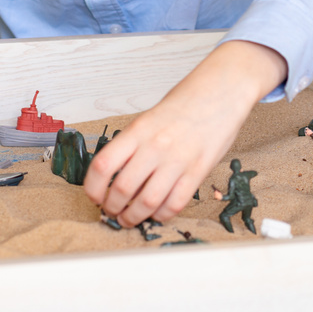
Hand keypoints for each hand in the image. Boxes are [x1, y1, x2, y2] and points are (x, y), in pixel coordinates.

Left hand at [82, 40, 285, 226]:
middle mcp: (155, 146)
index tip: (94, 196)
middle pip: (122, 189)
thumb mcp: (147, 119)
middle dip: (112, 208)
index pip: (103, 165)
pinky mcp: (198, 172)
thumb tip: (112, 175)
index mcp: (137, 131)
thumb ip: (131, 145)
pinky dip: (161, 215)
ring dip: (134, 217)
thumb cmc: (183, 104)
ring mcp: (177, 160)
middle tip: (112, 212)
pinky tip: (156, 214)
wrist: (220, 92)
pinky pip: (174, 204)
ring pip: (147, 202)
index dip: (92, 188)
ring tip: (130, 219)